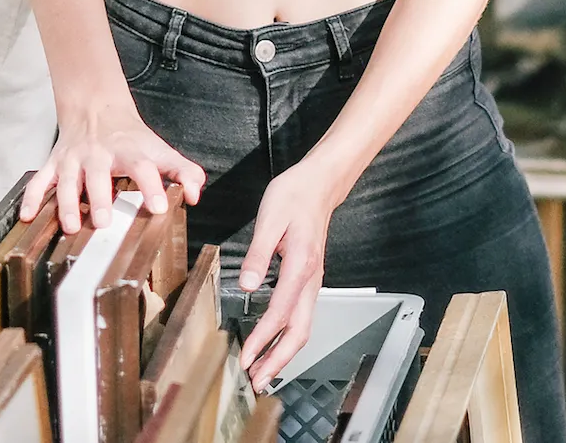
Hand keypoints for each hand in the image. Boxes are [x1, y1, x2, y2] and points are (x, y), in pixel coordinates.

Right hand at [20, 102, 203, 232]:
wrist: (96, 108)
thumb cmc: (131, 138)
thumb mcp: (161, 150)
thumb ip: (184, 172)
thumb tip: (195, 194)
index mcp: (130, 152)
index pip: (144, 168)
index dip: (152, 187)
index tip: (159, 207)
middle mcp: (99, 155)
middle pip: (99, 175)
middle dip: (101, 198)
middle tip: (103, 223)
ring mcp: (74, 160)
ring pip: (67, 181)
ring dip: (67, 203)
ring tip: (70, 226)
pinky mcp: (54, 165)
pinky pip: (39, 181)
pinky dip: (32, 198)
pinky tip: (28, 216)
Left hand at [237, 155, 350, 390]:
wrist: (318, 185)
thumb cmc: (293, 196)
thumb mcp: (269, 219)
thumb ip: (257, 254)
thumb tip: (247, 285)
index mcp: (300, 265)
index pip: (280, 313)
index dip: (263, 339)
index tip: (247, 358)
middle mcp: (310, 279)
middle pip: (300, 331)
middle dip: (279, 360)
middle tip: (257, 381)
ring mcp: (312, 282)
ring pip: (303, 327)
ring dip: (284, 353)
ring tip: (264, 370)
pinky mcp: (308, 279)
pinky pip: (301, 316)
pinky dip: (288, 337)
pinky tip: (273, 342)